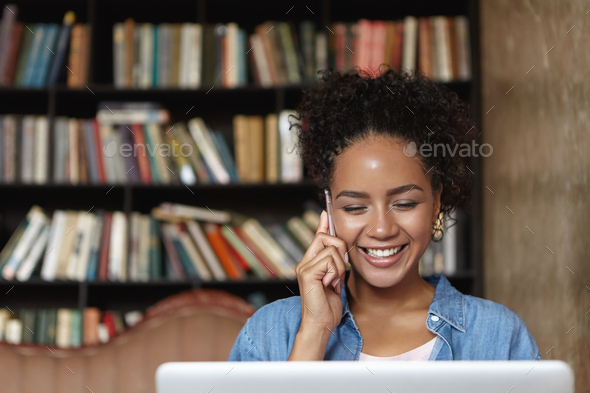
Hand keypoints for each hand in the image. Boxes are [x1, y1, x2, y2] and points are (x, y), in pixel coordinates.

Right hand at [295, 210, 347, 332]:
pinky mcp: (307, 273)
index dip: (323, 225)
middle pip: (325, 237)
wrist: (321, 325)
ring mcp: (304, 267)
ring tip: (333, 283)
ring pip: (332, 251)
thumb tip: (339, 250)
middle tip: (340, 269)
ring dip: (340, 268)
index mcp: (310, 263)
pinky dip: (335, 273)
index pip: (317, 237)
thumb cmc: (328, 307)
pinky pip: (330, 261)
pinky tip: (329, 285)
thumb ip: (334, 265)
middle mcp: (304, 262)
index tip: (326, 213)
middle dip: (339, 249)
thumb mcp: (334, 281)